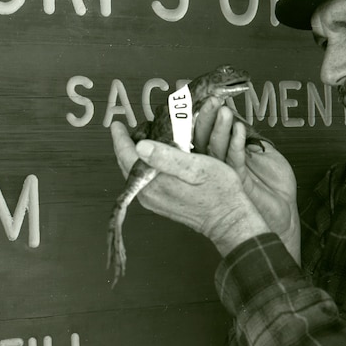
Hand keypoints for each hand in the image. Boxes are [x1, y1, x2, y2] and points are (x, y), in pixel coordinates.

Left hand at [111, 121, 269, 255]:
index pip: (127, 156)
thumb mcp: (196, 168)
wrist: (229, 220)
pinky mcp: (161, 203)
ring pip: (136, 172)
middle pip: (128, 164)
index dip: (121, 138)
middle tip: (133, 128)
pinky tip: (157, 157)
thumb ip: (166, 156)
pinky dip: (147, 165)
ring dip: (137, 154)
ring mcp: (154, 200)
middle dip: (128, 144)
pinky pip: (145, 180)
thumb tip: (140, 145)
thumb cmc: (218, 192)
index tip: (117, 125)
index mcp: (153, 183)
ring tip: (144, 138)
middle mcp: (148, 194)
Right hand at [199, 102, 299, 261]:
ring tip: (222, 109)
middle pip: (204, 139)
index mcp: (222, 157)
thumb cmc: (272, 185)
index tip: (205, 96)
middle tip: (210, 100)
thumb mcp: (259, 149)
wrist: (285, 211)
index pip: (206, 133)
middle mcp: (219, 166)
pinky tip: (239, 129)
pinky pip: (235, 161)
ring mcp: (227, 175)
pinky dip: (237, 143)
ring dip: (219, 128)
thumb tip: (232, 110)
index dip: (204, 116)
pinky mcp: (239, 183)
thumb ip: (245, 133)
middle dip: (206, 118)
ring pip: (215, 149)